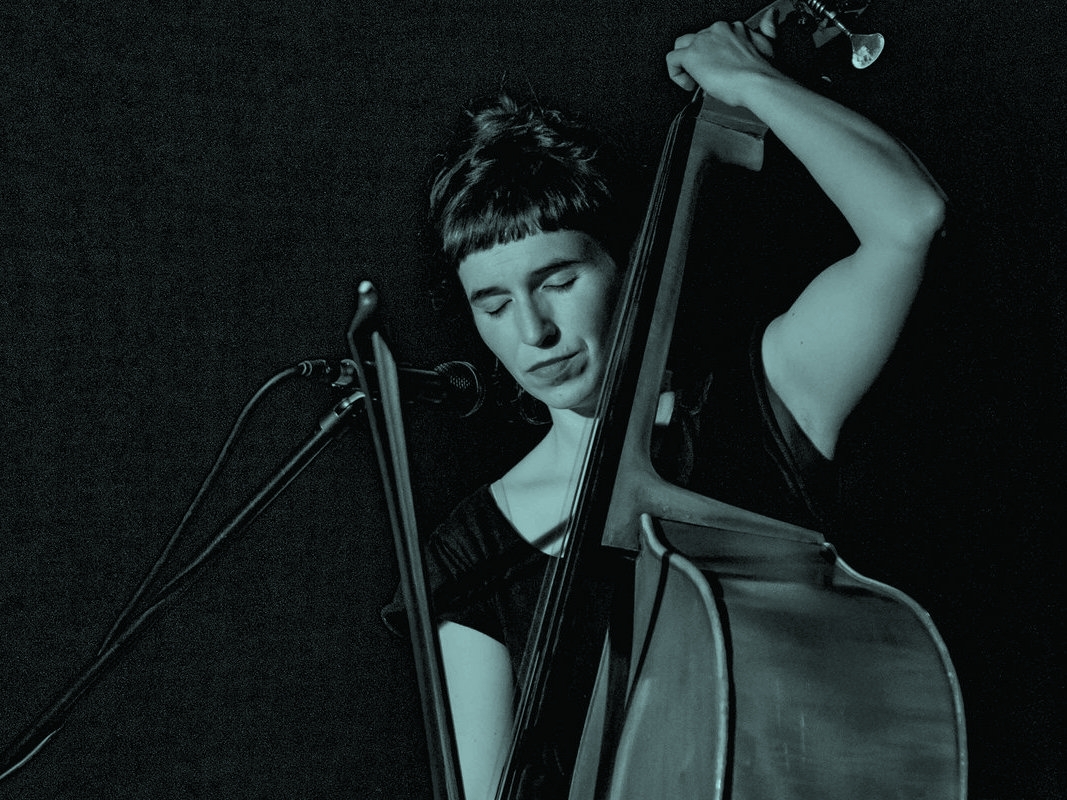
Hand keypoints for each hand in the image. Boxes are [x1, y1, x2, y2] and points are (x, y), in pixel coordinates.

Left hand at [665, 19, 781, 106]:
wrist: (758, 82)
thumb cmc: (763, 69)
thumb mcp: (768, 43)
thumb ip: (768, 28)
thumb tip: (772, 15)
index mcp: (733, 27)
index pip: (714, 36)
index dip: (714, 55)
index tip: (721, 69)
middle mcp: (717, 30)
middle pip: (696, 40)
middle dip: (699, 57)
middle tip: (709, 76)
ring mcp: (703, 41)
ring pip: (681, 45)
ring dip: (685, 64)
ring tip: (696, 81)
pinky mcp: (691, 55)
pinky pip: (672, 60)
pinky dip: (676, 74)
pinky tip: (689, 85)